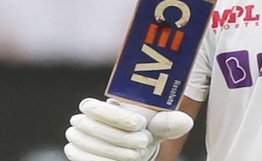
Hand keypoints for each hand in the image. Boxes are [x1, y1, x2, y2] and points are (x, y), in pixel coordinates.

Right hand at [64, 98, 193, 160]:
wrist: (133, 147)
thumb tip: (185, 122)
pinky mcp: (77, 156)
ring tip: (138, 153)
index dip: (116, 115)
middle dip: (121, 137)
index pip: (93, 107)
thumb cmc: (143, 130)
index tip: (141, 123)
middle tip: (144, 142)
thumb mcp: (157, 124)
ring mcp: (76, 141)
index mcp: (95, 106)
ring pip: (91, 146)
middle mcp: (80, 122)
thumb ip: (168, 121)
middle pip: (93, 128)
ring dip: (116, 151)